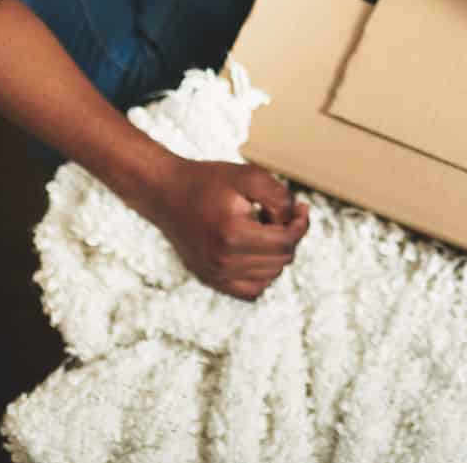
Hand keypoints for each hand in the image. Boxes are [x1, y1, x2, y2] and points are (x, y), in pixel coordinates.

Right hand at [134, 158, 310, 300]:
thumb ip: (280, 198)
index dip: (301, 224)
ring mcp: (214, 275)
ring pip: (270, 276)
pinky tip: (257, 250)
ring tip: (262, 228)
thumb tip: (293, 221)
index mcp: (233, 235)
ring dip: (275, 253)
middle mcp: (222, 262)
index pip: (286, 243)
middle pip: (281, 260)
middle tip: (274, 213)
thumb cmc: (208, 182)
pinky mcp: (210, 279)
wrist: (166, 193)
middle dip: (287, 235)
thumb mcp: (250, 176)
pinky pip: (251, 290)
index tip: (300, 208)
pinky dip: (262, 273)